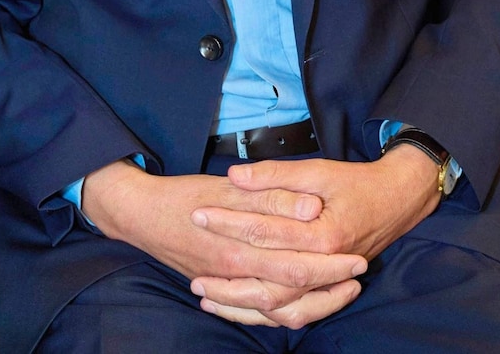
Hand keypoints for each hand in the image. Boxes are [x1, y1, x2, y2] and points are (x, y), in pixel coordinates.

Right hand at [81, 159, 367, 327]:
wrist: (141, 214)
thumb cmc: (184, 195)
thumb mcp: (229, 188)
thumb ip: (271, 197)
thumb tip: (310, 208)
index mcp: (240, 251)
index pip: (297, 266)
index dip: (330, 265)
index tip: (358, 259)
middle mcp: (235, 277)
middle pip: (292, 292)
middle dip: (328, 287)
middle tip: (358, 276)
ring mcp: (226, 287)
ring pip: (276, 310)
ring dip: (310, 303)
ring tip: (338, 293)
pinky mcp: (219, 287)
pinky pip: (255, 312)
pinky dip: (280, 312)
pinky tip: (297, 305)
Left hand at [189, 148, 439, 326]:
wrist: (395, 201)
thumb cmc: (355, 183)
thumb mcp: (317, 170)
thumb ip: (275, 175)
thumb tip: (235, 175)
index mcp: (323, 234)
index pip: (265, 231)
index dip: (228, 222)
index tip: (199, 214)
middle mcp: (324, 264)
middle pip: (268, 281)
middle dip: (226, 275)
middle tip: (193, 270)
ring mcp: (326, 282)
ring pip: (278, 307)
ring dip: (239, 304)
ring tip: (204, 294)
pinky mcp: (324, 289)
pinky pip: (290, 312)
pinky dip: (260, 313)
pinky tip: (234, 305)